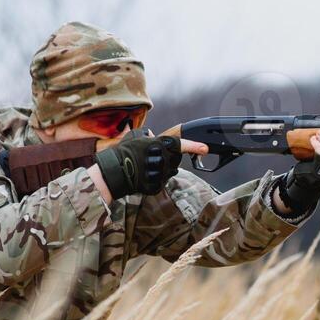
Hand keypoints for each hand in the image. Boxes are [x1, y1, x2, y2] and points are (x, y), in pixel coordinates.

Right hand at [93, 130, 207, 200]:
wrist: (114, 171)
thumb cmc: (124, 152)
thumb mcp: (135, 137)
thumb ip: (147, 135)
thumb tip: (152, 133)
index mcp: (158, 143)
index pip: (180, 144)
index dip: (194, 146)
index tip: (205, 149)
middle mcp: (162, 158)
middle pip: (175, 161)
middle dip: (168, 159)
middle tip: (153, 159)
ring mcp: (160, 173)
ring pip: (170, 172)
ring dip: (162, 170)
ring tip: (147, 168)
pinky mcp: (156, 186)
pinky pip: (162, 183)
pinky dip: (156, 180)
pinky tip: (145, 176)